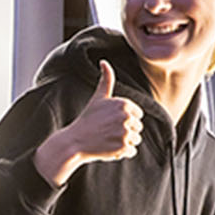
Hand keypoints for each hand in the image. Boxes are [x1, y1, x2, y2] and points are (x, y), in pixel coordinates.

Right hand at [34, 60, 144, 186]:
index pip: (138, 114)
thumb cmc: (88, 118)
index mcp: (124, 104)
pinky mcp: (122, 147)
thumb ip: (106, 79)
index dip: (125, 119)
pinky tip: (109, 147)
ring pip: (136, 140)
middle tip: (108, 131)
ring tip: (108, 139)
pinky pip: (132, 151)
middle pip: (138, 127)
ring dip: (124, 142)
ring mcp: (125, 133)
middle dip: (125, 131)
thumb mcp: (98, 97)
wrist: (76, 140)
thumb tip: (104, 61)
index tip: (111, 120)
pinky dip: (122, 152)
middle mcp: (126, 117)